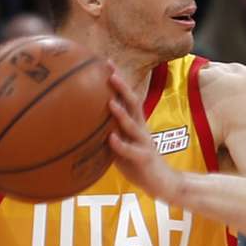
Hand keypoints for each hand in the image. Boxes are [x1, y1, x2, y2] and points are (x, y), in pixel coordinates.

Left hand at [106, 66, 183, 202]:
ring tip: (110, 102)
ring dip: (121, 113)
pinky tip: (111, 138)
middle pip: (133, 103)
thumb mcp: (122, 144)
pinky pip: (132, 151)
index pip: (127, 97)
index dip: (118, 80)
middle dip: (122, 86)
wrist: (163, 183)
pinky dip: (121, 144)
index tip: (106, 62)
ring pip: (133, 124)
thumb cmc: (138, 163)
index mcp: (135, 124)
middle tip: (110, 71)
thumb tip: (81, 124)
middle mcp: (140, 129)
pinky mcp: (144, 158)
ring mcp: (144, 143)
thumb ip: (107, 132)